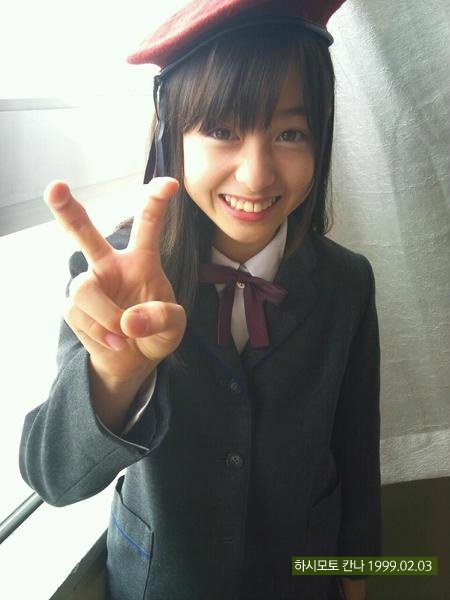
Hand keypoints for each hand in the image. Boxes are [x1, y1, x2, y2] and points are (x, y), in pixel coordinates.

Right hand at [46, 178, 186, 382]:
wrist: (134, 360)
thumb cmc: (157, 332)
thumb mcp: (174, 327)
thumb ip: (161, 318)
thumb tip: (128, 321)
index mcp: (141, 260)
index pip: (147, 225)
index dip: (156, 202)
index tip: (170, 184)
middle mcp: (110, 265)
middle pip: (84, 232)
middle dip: (67, 210)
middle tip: (55, 187)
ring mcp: (90, 285)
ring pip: (84, 290)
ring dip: (106, 315)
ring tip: (124, 334)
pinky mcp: (74, 307)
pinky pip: (80, 316)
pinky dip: (101, 333)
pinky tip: (115, 341)